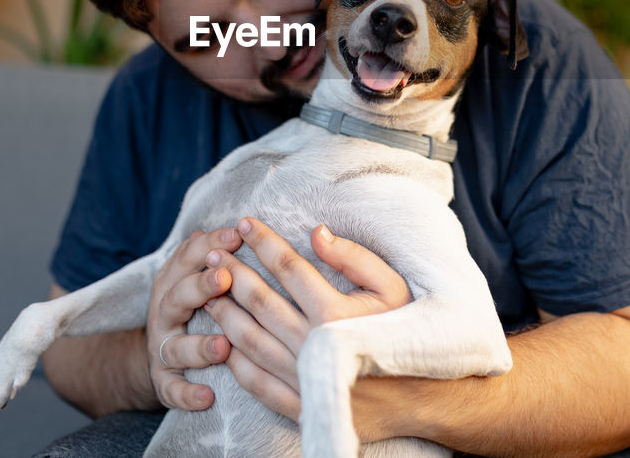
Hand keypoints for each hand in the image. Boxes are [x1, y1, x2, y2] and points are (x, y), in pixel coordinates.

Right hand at [146, 227, 242, 409]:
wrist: (160, 354)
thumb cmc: (194, 307)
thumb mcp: (196, 277)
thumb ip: (212, 256)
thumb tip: (239, 228)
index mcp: (174, 282)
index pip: (188, 258)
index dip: (210, 245)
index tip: (237, 235)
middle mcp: (164, 313)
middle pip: (177, 297)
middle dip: (200, 287)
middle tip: (225, 278)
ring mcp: (162, 348)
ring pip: (175, 347)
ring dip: (198, 347)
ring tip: (223, 346)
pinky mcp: (163, 381)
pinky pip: (171, 390)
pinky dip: (187, 394)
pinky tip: (208, 397)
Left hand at [203, 217, 411, 422]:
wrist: (421, 398)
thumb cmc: (406, 333)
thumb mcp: (393, 288)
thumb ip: (354, 258)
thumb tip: (317, 232)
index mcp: (335, 312)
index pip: (289, 267)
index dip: (263, 242)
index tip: (244, 224)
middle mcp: (313, 344)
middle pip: (260, 302)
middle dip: (232, 273)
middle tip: (212, 254)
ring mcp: (302, 377)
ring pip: (249, 340)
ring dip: (225, 312)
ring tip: (209, 291)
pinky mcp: (299, 405)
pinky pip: (256, 382)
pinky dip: (235, 360)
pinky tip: (223, 341)